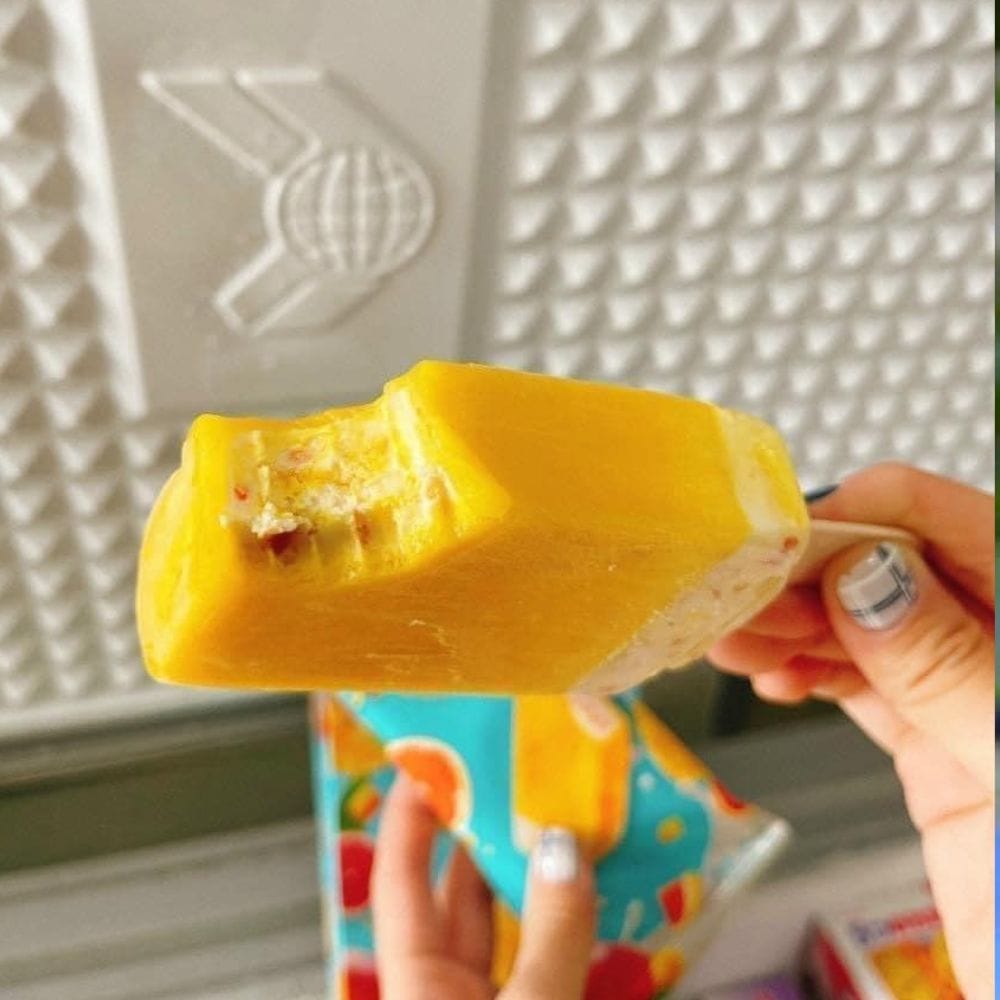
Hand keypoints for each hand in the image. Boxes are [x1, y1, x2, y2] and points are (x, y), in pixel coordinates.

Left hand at [371, 774, 595, 999]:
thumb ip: (552, 936)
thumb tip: (565, 848)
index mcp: (415, 984)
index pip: (399, 879)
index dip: (409, 815)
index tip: (431, 758)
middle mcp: (445, 992)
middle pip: (460, 894)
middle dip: (490, 834)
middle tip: (523, 777)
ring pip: (511, 927)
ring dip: (540, 878)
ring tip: (572, 820)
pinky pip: (549, 960)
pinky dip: (571, 925)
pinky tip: (602, 894)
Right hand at [710, 464, 994, 998]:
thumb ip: (949, 668)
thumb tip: (869, 577)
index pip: (956, 525)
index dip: (867, 518)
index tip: (787, 538)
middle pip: (895, 573)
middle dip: (809, 576)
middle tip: (739, 595)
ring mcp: (970, 699)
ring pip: (867, 629)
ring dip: (792, 626)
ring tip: (733, 636)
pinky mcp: (937, 749)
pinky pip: (861, 688)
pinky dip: (807, 673)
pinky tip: (772, 673)